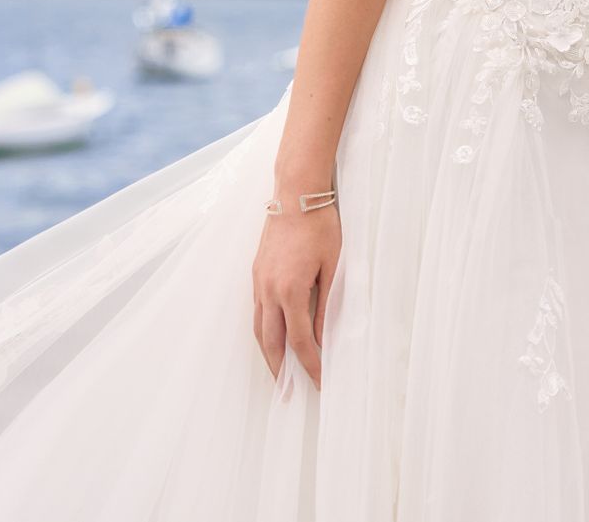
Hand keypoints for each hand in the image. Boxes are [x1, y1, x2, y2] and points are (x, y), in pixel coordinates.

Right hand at [252, 197, 339, 389]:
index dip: (310, 366)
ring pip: (257, 328)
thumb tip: (324, 336)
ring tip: (277, 373)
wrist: (296, 194)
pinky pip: (255, 310)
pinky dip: (261, 330)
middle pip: (271, 342)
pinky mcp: (256, 272)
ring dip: (267, 353)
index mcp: (292, 291)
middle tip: (287, 395)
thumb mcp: (333, 266)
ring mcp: (259, 281)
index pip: (301, 342)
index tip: (320, 382)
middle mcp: (269, 290)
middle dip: (280, 371)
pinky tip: (270, 336)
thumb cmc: (320, 226)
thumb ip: (326, 305)